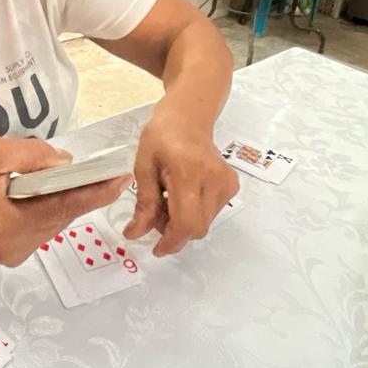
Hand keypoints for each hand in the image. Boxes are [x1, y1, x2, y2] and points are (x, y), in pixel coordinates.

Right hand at [0, 136, 131, 265]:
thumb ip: (33, 157)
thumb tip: (65, 162)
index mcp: (9, 227)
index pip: (63, 208)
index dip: (95, 192)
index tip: (122, 179)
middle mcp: (15, 247)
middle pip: (60, 217)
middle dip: (83, 193)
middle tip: (109, 172)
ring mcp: (11, 253)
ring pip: (51, 222)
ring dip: (66, 200)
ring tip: (88, 178)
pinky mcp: (8, 249)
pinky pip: (39, 225)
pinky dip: (49, 207)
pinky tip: (57, 189)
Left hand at [122, 99, 237, 254]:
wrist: (188, 118)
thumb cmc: (162, 137)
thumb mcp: (143, 167)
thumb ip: (144, 203)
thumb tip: (136, 233)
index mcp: (189, 173)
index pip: (187, 222)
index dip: (171, 241)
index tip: (156, 249)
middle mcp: (214, 180)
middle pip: (196, 228)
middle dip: (173, 231)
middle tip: (155, 213)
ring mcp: (226, 184)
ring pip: (203, 224)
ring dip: (182, 222)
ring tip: (168, 199)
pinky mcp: (231, 187)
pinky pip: (210, 214)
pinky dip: (193, 214)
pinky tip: (182, 196)